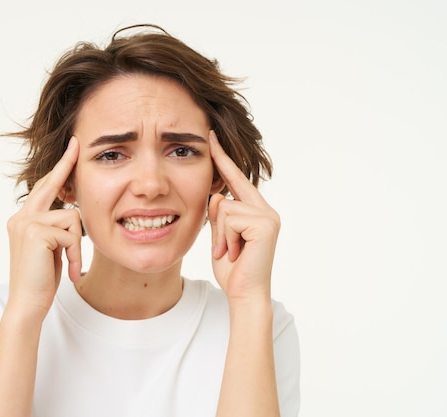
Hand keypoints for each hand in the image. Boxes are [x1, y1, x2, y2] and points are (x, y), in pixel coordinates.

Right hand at [5, 137, 81, 316]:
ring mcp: (26, 223)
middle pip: (50, 185)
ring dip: (77, 246)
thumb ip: (54, 229)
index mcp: (23, 220)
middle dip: (66, 165)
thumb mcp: (50, 250)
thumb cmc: (41, 281)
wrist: (27, 305)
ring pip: (72, 218)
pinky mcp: (36, 232)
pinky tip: (70, 272)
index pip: (43, 190)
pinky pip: (72, 235)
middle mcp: (21, 217)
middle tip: (77, 145)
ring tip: (71, 267)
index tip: (71, 150)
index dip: (58, 170)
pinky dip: (76, 255)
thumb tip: (70, 213)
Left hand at [207, 131, 279, 301]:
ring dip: (220, 236)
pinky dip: (226, 239)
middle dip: (218, 227)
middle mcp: (265, 209)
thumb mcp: (220, 236)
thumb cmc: (232, 269)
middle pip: (224, 196)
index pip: (234, 179)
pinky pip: (229, 218)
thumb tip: (217, 195)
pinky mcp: (264, 223)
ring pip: (223, 208)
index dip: (222, 158)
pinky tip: (237, 253)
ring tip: (232, 253)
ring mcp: (267, 215)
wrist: (244, 293)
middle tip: (228, 252)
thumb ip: (218, 214)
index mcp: (255, 210)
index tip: (210, 136)